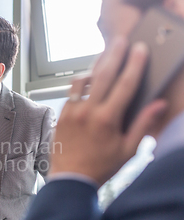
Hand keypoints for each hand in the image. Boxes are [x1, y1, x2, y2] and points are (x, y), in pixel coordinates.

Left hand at [50, 37, 167, 185]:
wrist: (69, 179)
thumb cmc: (101, 167)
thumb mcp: (128, 150)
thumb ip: (143, 125)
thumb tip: (159, 104)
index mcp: (108, 120)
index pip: (125, 84)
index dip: (135, 64)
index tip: (141, 49)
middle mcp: (88, 112)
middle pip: (103, 75)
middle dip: (115, 55)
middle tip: (121, 40)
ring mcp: (72, 112)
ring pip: (84, 80)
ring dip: (95, 64)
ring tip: (105, 53)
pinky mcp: (61, 115)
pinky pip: (72, 92)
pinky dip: (82, 81)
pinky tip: (89, 76)